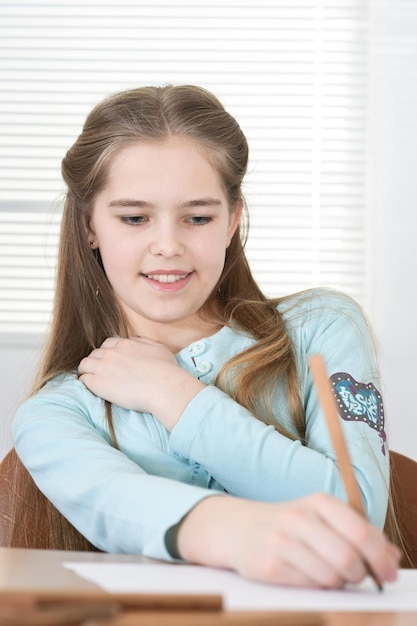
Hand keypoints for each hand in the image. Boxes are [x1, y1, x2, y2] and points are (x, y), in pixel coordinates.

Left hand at [78, 337, 203, 428]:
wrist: (163, 387)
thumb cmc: (166, 369)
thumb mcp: (159, 348)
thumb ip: (143, 341)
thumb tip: (132, 338)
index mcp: (125, 344)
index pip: (107, 344)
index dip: (107, 353)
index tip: (110, 362)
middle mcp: (111, 353)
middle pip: (94, 354)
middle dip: (96, 361)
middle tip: (101, 372)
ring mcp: (103, 367)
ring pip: (85, 365)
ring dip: (87, 370)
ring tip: (91, 379)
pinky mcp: (98, 383)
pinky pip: (83, 379)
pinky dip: (85, 382)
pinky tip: (91, 387)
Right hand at [177, 493, 400, 588]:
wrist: (240, 528)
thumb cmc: (291, 525)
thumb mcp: (324, 518)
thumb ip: (359, 533)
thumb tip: (392, 556)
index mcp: (319, 502)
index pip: (362, 533)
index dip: (381, 558)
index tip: (389, 573)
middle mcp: (300, 518)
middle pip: (349, 558)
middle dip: (360, 574)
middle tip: (356, 576)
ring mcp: (282, 542)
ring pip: (331, 576)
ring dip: (338, 582)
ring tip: (330, 574)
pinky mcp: (269, 566)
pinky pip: (309, 586)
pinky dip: (317, 586)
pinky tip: (309, 575)